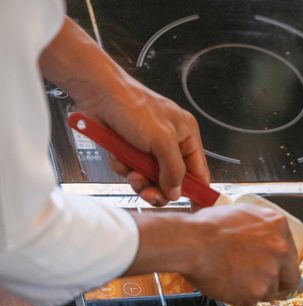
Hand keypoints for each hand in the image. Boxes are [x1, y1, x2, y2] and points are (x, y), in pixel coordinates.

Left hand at [39, 18, 208, 205]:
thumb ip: (174, 169)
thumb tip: (177, 192)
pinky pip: (130, 171)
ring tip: (131, 172)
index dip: (197, 191)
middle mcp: (170, 144)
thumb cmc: (133, 106)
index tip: (194, 208)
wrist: (97, 94)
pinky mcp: (128, 151)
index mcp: (187, 136)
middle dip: (159, 189)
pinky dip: (123, 168)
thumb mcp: (162, 139)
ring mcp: (148, 149)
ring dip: (138, 180)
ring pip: (149, 179)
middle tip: (149, 194)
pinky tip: (118, 156)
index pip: (199, 172)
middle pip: (172, 181)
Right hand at [186, 205, 300, 304]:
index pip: (292, 253)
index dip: (284, 265)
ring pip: (270, 291)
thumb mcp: (243, 213)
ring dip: (256, 289)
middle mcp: (281, 249)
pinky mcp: (256, 291)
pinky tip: (229, 285)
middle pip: (291, 278)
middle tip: (265, 283)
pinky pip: (253, 300)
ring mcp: (270, 272)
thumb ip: (261, 227)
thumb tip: (265, 236)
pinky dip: (242, 297)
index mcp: (279, 226)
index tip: (278, 269)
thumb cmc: (207, 227)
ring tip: (236, 279)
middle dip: (280, 284)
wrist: (192, 243)